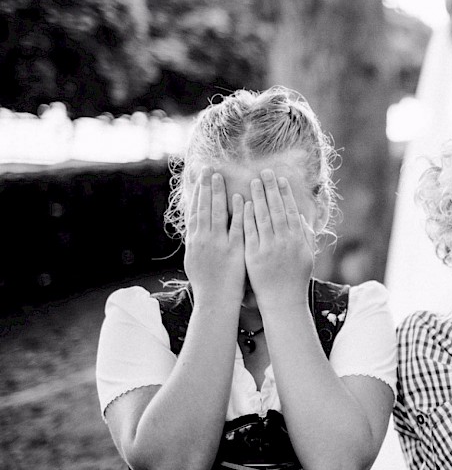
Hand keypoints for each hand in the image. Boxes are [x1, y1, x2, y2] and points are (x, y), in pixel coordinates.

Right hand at [184, 168, 244, 303]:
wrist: (216, 300)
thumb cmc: (207, 282)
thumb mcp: (195, 259)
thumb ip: (196, 242)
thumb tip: (195, 227)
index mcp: (194, 241)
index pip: (195, 212)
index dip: (197, 194)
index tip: (199, 178)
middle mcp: (203, 240)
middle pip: (203, 208)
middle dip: (205, 187)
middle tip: (208, 169)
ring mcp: (218, 244)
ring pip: (217, 213)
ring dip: (218, 194)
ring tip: (219, 176)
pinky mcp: (234, 250)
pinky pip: (237, 227)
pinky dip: (238, 211)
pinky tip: (240, 198)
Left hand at [243, 169, 314, 308]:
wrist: (283, 300)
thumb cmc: (295, 279)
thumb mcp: (307, 256)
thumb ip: (305, 236)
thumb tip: (303, 218)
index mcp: (298, 240)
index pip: (291, 211)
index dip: (286, 194)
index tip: (281, 180)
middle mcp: (285, 241)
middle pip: (277, 209)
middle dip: (271, 189)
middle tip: (266, 172)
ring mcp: (269, 248)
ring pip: (263, 217)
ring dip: (258, 198)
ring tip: (254, 182)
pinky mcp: (254, 255)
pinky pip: (250, 232)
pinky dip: (247, 217)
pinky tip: (243, 203)